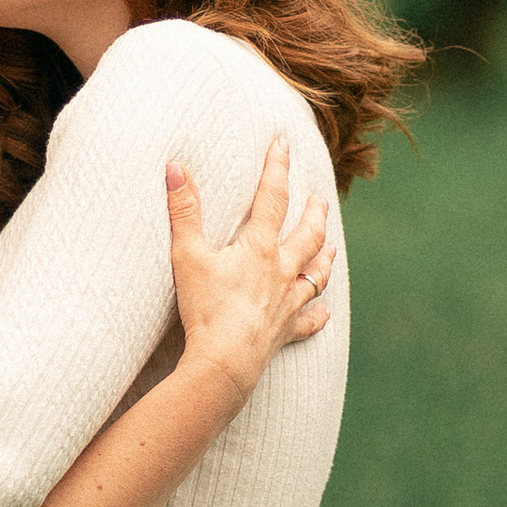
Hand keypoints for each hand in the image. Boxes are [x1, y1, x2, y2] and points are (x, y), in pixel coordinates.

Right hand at [168, 133, 334, 403]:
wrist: (226, 362)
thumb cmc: (206, 309)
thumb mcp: (187, 256)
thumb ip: (184, 211)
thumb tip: (176, 167)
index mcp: (259, 248)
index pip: (272, 197)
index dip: (277, 167)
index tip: (283, 144)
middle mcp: (281, 271)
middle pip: (306, 235)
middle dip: (313, 213)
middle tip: (320, 198)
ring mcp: (287, 303)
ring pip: (315, 274)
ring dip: (324, 257)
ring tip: (331, 245)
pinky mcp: (285, 332)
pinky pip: (307, 322)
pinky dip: (317, 316)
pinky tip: (324, 314)